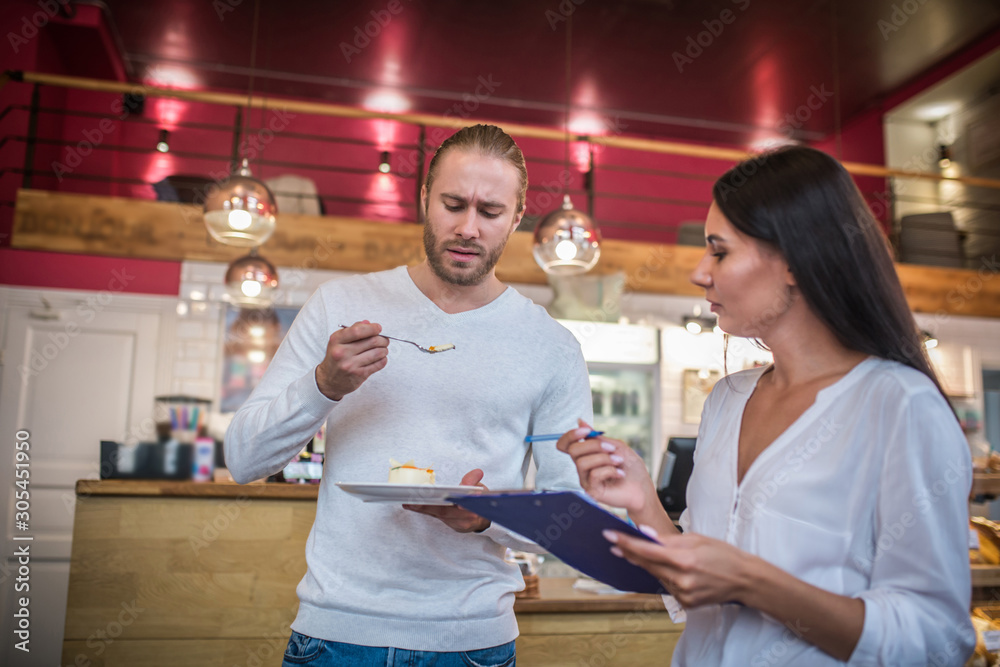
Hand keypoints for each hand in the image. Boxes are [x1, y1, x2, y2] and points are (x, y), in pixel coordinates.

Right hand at [315, 320, 388, 400]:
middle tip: (384, 340)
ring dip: (384, 349)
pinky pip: (378, 365)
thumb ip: (353, 330)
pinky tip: (381, 358)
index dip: (372, 328)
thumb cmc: (336, 357)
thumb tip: (368, 323)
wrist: (329, 380)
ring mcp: (350, 365)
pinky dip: (383, 359)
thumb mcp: (338, 340)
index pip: (358, 331)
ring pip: (377, 353)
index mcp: (336, 340)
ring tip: (383, 349)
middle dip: (382, 339)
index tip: (378, 328)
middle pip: (372, 341)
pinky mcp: (359, 375)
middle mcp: (342, 353)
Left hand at [403, 469, 490, 533]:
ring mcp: (456, 524)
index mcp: (473, 510)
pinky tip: (410, 504)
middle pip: (443, 512)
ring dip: (421, 508)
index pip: (460, 507)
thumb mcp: (482, 488)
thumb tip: (477, 472)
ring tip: (407, 500)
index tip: (437, 501)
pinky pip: (435, 516)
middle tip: (411, 500)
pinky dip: (423, 510)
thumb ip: (475, 480)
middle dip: (427, 506)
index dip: (448, 504)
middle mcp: (464, 520)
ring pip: (437, 514)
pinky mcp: (449, 524)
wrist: (484, 517)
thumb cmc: (481, 500)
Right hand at [556, 419, 656, 514]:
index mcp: (586, 454)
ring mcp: (585, 479)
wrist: (643, 488)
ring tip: (619, 462)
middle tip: (612, 449)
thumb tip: (580, 421)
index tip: (587, 431)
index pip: (565, 444)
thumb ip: (597, 437)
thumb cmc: (631, 468)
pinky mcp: (592, 491)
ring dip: (605, 459)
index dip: (571, 435)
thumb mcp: (617, 446)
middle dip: (594, 446)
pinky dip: (610, 470)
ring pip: (582, 462)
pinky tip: (620, 474)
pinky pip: (593, 475)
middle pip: (572, 450)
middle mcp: (582, 467)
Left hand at [604, 528, 753, 607]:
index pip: (647, 550)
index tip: (610, 536)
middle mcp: (681, 579)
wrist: (744, 579)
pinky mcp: (685, 603)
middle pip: (646, 564)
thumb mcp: (697, 539)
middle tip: (614, 543)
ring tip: (641, 552)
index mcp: (684, 559)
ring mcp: (683, 593)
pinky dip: (663, 576)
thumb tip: (645, 534)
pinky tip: (667, 568)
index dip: (626, 543)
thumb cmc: (723, 554)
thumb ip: (668, 539)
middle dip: (629, 553)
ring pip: (655, 575)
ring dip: (647, 564)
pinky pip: (666, 586)